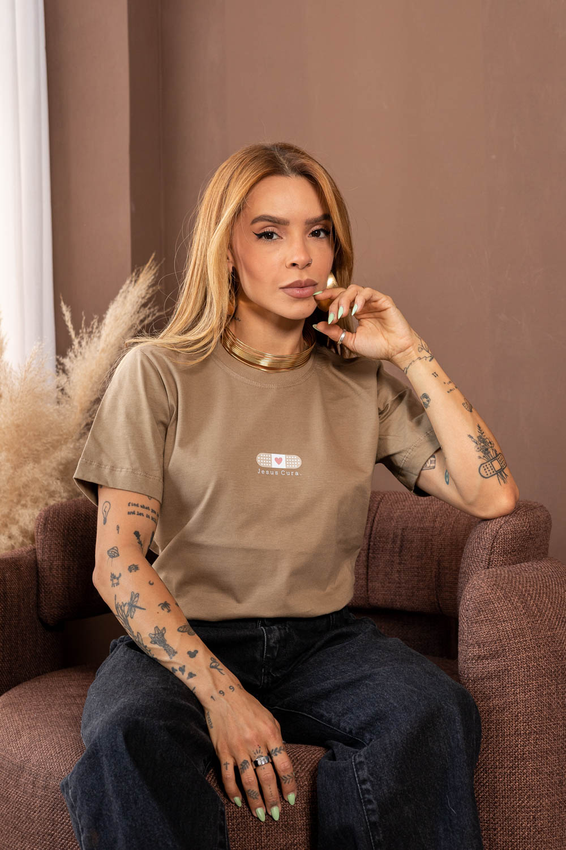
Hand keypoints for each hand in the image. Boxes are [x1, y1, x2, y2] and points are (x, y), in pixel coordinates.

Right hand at [204, 676, 296, 821]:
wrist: (223, 695)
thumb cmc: (249, 707)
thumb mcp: (270, 719)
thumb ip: (276, 740)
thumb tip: (281, 763)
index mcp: (271, 734)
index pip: (284, 766)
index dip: (288, 785)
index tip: (291, 799)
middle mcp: (255, 743)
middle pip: (267, 778)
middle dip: (273, 799)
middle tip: (276, 814)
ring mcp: (238, 748)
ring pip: (248, 781)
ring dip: (255, 801)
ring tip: (260, 815)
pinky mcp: (223, 751)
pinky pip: (228, 776)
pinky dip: (232, 791)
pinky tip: (237, 802)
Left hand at [313, 284, 418, 362]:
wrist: (396, 351)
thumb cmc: (377, 347)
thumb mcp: (350, 340)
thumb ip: (334, 332)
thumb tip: (317, 324)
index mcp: (356, 311)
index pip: (338, 298)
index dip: (327, 297)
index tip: (315, 299)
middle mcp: (363, 304)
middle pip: (344, 292)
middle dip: (334, 302)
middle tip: (332, 316)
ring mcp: (373, 301)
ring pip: (354, 290)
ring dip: (345, 299)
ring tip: (342, 314)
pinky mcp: (383, 300)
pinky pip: (369, 292)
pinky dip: (360, 299)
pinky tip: (355, 310)